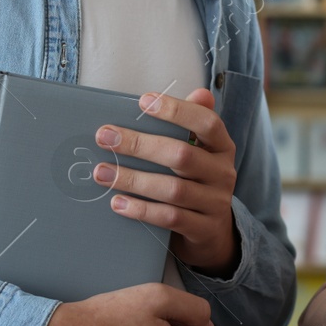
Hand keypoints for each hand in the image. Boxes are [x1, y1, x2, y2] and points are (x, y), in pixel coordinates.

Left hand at [93, 88, 239, 273]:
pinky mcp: (204, 229)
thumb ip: (194, 124)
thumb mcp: (200, 151)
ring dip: (133, 180)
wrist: (214, 232)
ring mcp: (215, 203)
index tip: (144, 101)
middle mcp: (223, 172)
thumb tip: (200, 92)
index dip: (177, 110)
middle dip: (140, 145)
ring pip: (173, 190)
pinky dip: (141, 210)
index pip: (207, 122)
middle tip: (105, 137)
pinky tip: (118, 203)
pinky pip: (170, 218)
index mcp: (222, 147)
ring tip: (102, 173)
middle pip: (182, 155)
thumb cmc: (197, 181)